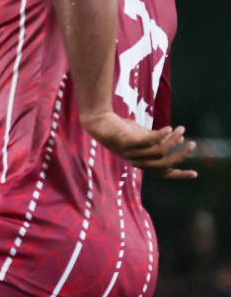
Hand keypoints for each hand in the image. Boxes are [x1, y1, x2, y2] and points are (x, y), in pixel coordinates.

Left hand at [82, 110, 197, 178]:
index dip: (179, 174)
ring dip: (173, 140)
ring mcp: (130, 152)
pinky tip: (169, 128)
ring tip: (181, 129)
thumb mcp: (144, 137)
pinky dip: (161, 135)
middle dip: (180, 155)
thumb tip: (180, 138)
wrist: (101, 122)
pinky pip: (147, 141)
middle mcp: (136, 161)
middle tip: (192, 144)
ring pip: (159, 152)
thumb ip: (159, 140)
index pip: (162, 172)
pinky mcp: (126, 142)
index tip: (195, 173)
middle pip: (164, 164)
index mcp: (141, 162)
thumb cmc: (123, 130)